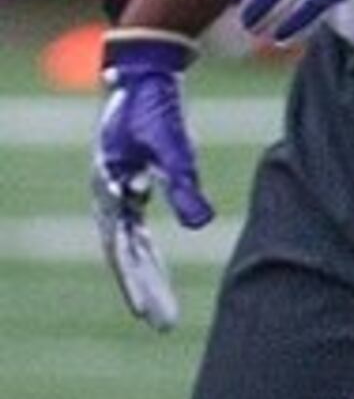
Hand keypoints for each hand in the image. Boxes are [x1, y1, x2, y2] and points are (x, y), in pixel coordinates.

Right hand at [92, 22, 212, 330]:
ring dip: (143, 275)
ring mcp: (114, 192)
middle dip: (142, 290)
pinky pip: (133, 230)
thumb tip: (201, 224)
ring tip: (159, 310)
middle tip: (160, 324)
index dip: (136, 284)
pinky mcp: (128, 184)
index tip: (149, 315)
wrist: (140, 74)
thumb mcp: (171, 144)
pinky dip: (143, 253)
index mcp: (110, 190)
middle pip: (124, 255)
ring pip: (128, 245)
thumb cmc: (154, 107)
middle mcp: (107, 197)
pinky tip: (154, 272)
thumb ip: (184, 183)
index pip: (123, 250)